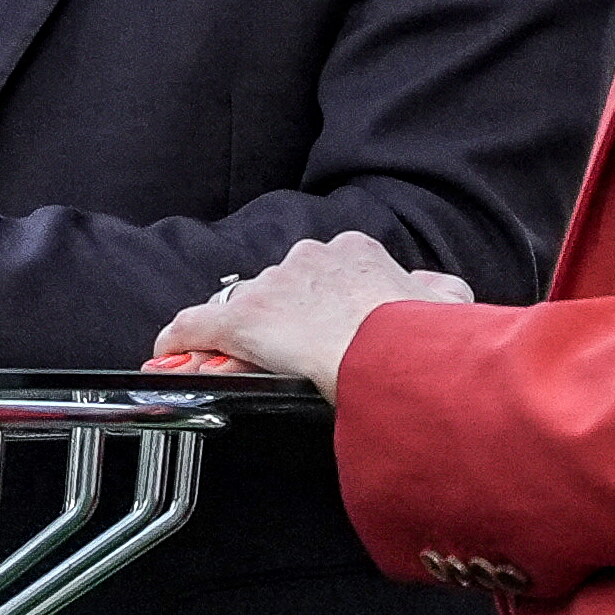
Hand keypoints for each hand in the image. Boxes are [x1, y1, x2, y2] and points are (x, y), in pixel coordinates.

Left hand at [153, 231, 468, 396]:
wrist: (387, 349)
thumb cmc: (419, 335)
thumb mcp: (446, 305)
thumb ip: (437, 291)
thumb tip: (438, 291)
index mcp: (355, 253)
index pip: (325, 271)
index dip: (320, 300)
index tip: (323, 323)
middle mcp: (309, 259)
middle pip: (283, 285)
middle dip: (284, 314)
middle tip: (292, 351)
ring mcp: (272, 287)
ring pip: (246, 304)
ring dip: (243, 330)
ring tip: (238, 361)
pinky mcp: (240, 319)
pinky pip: (197, 324)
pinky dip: (181, 339)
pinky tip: (168, 354)